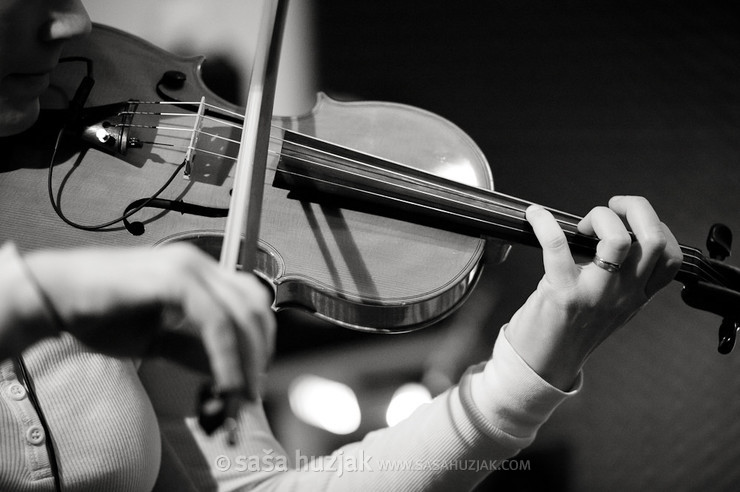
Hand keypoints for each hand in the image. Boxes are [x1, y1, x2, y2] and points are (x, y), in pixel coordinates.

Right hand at [23, 243, 274, 398]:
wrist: (53, 296)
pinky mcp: (173, 279)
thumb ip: (192, 350)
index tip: (254, 375)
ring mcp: (188, 268)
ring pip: (241, 313)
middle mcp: (198, 264)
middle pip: (254, 306)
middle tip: (251, 390)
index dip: (260, 339)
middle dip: (260, 352)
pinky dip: (227, 355)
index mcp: (198, 273)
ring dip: (247, 358)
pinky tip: (224, 381)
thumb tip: (225, 371)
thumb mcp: (156, 340)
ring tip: (239, 391)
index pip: (249, 300)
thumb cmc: (98, 313)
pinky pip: (216, 321)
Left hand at [505, 196, 682, 389]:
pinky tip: (535, 216)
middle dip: (635, 209)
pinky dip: (544, 223)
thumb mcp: (609, 306)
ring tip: (581, 225)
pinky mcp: (562, 293)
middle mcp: (623, 295)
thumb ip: (619, 277)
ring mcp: (595, 295)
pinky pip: (558, 246)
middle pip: (652, 240)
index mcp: (637, 296)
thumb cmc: (569, 328)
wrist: (542, 364)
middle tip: (611, 209)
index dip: (655, 226)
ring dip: (599, 218)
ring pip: (618, 240)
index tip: (630, 219)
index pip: (669, 257)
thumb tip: (607, 233)